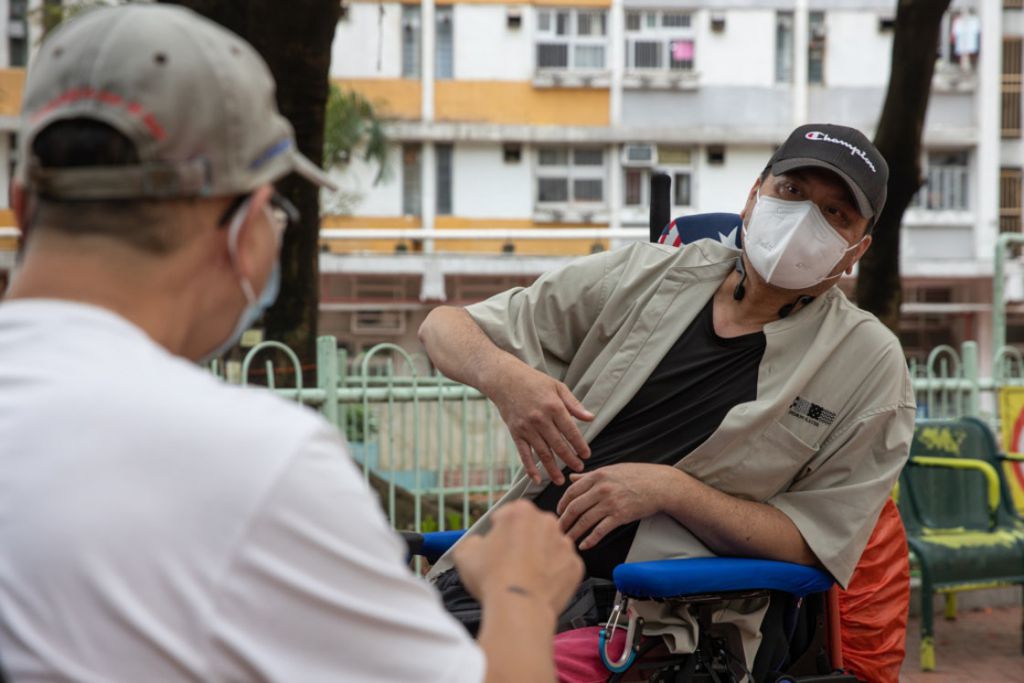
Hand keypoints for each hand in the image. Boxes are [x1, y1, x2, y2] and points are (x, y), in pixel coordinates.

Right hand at [453, 500, 583, 618]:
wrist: (518, 608)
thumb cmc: (492, 578)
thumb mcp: (465, 554)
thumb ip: (471, 541)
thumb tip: (476, 544)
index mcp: (521, 512)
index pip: (509, 515)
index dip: (500, 531)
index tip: (496, 545)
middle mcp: (547, 522)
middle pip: (533, 529)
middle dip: (523, 542)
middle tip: (510, 563)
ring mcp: (564, 544)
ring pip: (550, 548)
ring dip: (540, 558)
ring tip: (525, 578)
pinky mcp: (575, 566)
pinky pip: (563, 568)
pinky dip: (553, 576)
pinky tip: (538, 587)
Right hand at [489, 361, 593, 484]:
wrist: (505, 379)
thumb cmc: (534, 381)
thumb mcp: (558, 387)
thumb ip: (574, 405)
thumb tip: (591, 418)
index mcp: (554, 407)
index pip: (571, 431)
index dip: (580, 445)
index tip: (587, 455)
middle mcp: (540, 419)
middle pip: (558, 445)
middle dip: (570, 459)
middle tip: (579, 469)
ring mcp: (527, 428)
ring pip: (542, 453)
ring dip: (552, 469)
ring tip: (560, 481)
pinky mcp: (515, 433)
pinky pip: (524, 454)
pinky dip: (530, 468)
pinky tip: (536, 479)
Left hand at [557, 464, 680, 549]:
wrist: (660, 485)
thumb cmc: (637, 476)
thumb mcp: (611, 470)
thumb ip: (589, 475)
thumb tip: (572, 478)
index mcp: (597, 476)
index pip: (571, 492)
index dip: (562, 504)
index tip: (558, 513)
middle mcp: (602, 489)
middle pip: (574, 508)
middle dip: (563, 521)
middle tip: (557, 530)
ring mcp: (611, 503)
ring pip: (585, 520)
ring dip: (573, 532)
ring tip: (566, 540)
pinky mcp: (620, 516)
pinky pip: (600, 530)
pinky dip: (590, 540)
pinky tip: (584, 545)